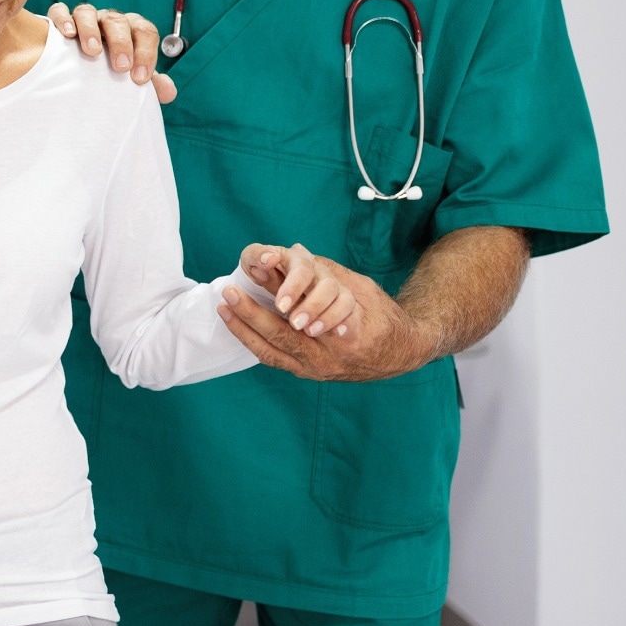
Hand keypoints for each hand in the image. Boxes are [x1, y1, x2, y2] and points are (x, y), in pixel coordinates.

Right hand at [46, 4, 175, 103]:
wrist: (82, 69)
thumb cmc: (112, 72)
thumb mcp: (132, 78)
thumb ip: (152, 84)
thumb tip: (169, 92)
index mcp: (131, 30)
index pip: (145, 31)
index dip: (146, 52)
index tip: (140, 78)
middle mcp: (109, 21)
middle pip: (117, 20)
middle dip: (121, 43)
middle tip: (120, 67)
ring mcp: (85, 18)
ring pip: (88, 12)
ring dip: (91, 30)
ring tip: (92, 51)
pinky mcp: (61, 19)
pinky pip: (60, 11)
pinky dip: (63, 19)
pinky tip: (67, 35)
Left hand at [219, 247, 433, 381]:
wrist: (400, 353)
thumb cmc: (381, 315)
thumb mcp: (360, 289)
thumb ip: (327, 277)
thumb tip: (295, 252)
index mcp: (347, 333)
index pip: (304, 311)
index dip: (277, 291)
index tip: (256, 270)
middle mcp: (330, 356)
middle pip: (283, 336)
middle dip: (252, 313)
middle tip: (230, 292)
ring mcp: (316, 369)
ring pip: (273, 350)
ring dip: (245, 328)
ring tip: (225, 308)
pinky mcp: (307, 373)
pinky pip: (273, 360)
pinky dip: (252, 342)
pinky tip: (234, 325)